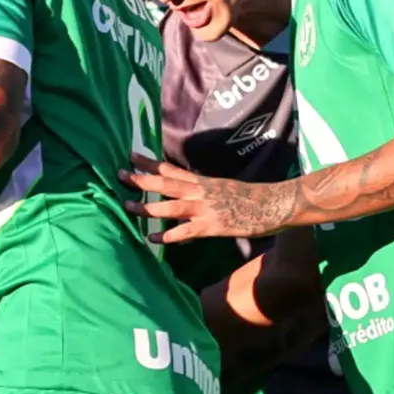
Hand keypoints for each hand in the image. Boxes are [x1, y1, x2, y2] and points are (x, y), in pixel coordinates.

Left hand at [123, 160, 285, 243]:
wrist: (273, 204)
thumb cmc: (249, 198)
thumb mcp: (221, 188)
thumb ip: (201, 192)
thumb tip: (182, 196)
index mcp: (202, 182)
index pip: (171, 170)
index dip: (150, 163)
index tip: (131, 155)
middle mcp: (201, 191)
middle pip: (166, 183)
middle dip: (142, 179)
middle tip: (120, 174)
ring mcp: (206, 208)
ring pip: (171, 205)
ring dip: (148, 207)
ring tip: (128, 206)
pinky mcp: (213, 225)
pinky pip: (187, 231)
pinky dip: (169, 234)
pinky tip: (153, 238)